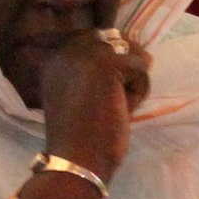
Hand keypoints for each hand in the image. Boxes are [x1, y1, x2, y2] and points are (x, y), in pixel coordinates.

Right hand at [37, 30, 149, 180]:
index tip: (103, 93)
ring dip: (131, 83)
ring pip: (132, 56)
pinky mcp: (106, 64)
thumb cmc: (84, 134)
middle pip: (119, 41)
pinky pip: (141, 68)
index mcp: (56, 58)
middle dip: (125, 71)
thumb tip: (142, 50)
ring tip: (112, 107)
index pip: (100, 38)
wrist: (77, 160)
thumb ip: (99, 69)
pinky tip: (119, 110)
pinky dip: (138, 92)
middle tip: (109, 102)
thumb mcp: (84, 93)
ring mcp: (85, 54)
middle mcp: (66, 50)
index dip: (114, 63)